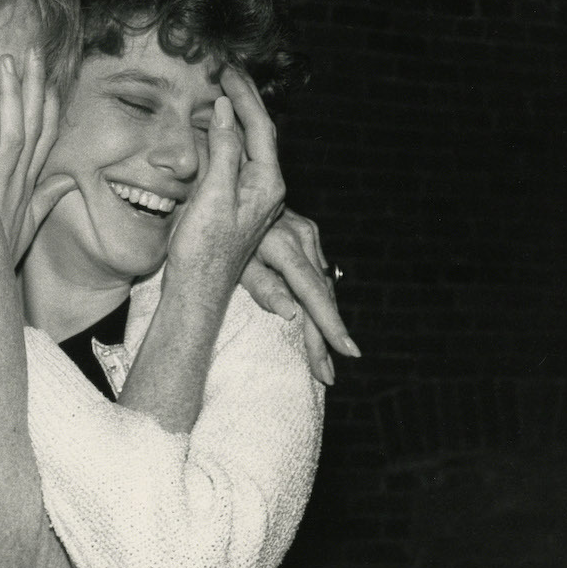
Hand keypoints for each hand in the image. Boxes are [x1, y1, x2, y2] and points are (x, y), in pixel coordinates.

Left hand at [0, 48, 74, 264]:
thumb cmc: (0, 251)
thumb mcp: (30, 226)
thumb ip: (48, 199)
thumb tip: (69, 181)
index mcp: (27, 184)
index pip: (45, 139)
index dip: (50, 108)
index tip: (50, 80)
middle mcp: (17, 180)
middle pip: (34, 126)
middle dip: (36, 87)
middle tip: (31, 52)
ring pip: (11, 134)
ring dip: (8, 97)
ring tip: (3, 63)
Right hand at [166, 67, 285, 299]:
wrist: (196, 290)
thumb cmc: (205, 250)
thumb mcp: (214, 196)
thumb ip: (223, 151)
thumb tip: (225, 111)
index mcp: (267, 183)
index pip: (260, 127)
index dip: (244, 96)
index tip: (229, 71)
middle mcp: (265, 187)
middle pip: (257, 132)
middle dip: (243, 100)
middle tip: (227, 72)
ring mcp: (249, 195)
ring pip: (244, 145)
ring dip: (231, 117)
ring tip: (219, 91)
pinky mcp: (233, 202)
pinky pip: (231, 160)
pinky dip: (221, 139)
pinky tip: (209, 129)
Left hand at [240, 208, 360, 384]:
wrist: (226, 192)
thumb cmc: (219, 228)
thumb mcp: (234, 258)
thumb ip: (261, 285)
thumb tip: (291, 314)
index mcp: (285, 244)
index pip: (312, 293)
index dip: (329, 325)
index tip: (347, 352)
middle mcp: (304, 236)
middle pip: (320, 295)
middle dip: (325, 337)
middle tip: (326, 374)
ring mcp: (308, 233)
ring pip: (322, 286)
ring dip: (324, 322)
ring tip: (324, 360)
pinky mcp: (307, 234)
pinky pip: (317, 274)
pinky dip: (319, 301)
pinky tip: (319, 324)